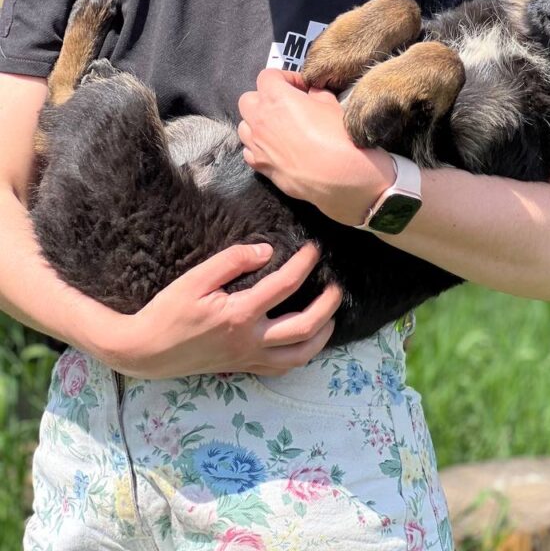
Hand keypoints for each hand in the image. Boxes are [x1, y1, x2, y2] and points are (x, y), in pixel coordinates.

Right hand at [105, 243, 341, 378]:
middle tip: (336, 286)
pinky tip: (306, 340)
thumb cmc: (168, 311)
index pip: (285, 286)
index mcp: (239, 315)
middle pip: (304, 327)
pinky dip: (301, 354)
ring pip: (299, 355)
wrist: (146, 351)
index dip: (304, 264)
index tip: (314, 249)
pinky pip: (281, 367)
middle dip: (327, 305)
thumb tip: (266, 251)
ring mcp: (248, 358)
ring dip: (321, 335)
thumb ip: (232, 261)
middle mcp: (250, 341)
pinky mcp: (243, 367)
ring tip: (331, 314)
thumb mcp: (195, 279)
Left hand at [237, 69, 394, 224]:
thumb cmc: (337, 137)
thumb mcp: (331, 105)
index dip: (285, 78)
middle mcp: (260, 119)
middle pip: (249, 99)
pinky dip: (259, 146)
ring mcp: (257, 144)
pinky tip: (277, 148)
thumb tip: (312, 94)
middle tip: (286, 105)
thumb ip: (317, 95)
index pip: (268, 76)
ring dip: (257, 123)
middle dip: (264, 99)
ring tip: (279, 127)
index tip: (300, 87)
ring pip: (244, 126)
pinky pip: (250, 150)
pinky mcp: (261, 166)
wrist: (340, 175)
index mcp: (276, 98)